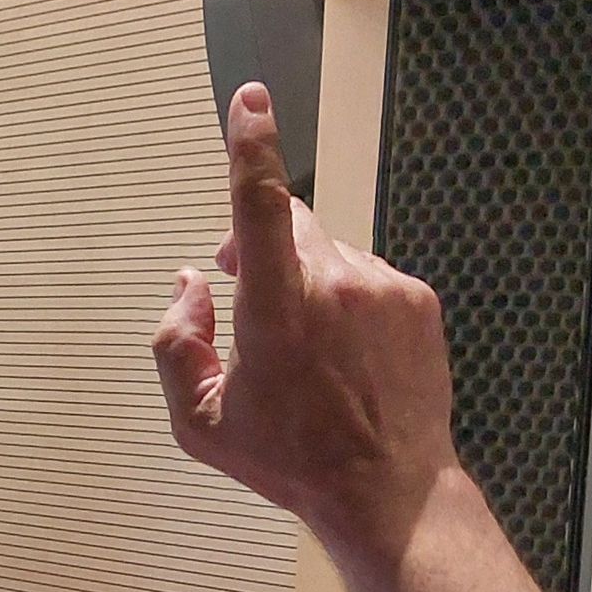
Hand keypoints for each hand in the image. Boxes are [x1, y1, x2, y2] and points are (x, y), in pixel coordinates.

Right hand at [151, 82, 460, 569]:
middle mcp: (333, 286)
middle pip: (291, 227)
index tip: (249, 103)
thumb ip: (175, 343)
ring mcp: (382, 289)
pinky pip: (369, 279)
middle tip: (249, 295)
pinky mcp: (415, 301)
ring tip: (310, 355)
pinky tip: (347, 358)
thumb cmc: (292, 460)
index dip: (251, 146)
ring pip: (329, 257)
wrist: (385, 488)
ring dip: (310, 286)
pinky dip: (351, 305)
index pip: (260, 205)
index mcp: (274, 310)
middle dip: (264, 249)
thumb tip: (188, 287)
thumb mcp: (200, 421)